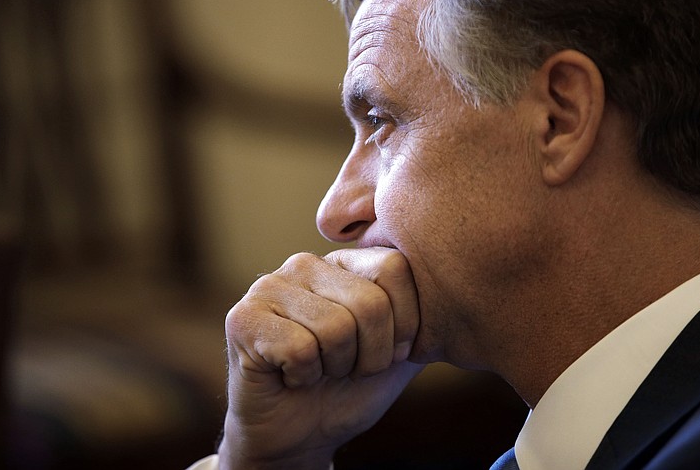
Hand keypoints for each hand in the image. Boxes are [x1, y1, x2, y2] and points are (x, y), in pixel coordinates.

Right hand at [218, 247, 421, 469]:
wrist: (299, 436)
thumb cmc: (349, 390)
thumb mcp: (400, 352)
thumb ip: (426, 318)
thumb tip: (457, 291)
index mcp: (344, 262)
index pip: (395, 267)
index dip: (404, 324)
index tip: (386, 351)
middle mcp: (305, 263)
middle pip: (369, 302)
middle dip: (370, 355)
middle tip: (346, 368)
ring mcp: (269, 286)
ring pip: (335, 328)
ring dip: (334, 368)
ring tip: (317, 370)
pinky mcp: (242, 318)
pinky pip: (299, 349)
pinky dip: (303, 377)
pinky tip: (290, 376)